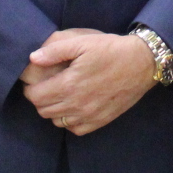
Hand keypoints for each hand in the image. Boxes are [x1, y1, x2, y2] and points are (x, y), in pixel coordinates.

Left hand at [22, 29, 155, 134]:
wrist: (142, 63)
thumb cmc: (111, 49)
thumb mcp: (83, 42)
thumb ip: (55, 50)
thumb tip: (33, 58)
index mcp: (69, 84)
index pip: (35, 97)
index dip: (30, 89)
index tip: (34, 81)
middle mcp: (77, 104)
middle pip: (44, 111)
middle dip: (40, 99)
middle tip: (46, 87)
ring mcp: (89, 115)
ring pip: (57, 121)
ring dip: (54, 110)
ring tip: (60, 96)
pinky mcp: (101, 121)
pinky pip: (75, 129)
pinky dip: (70, 121)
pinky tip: (74, 107)